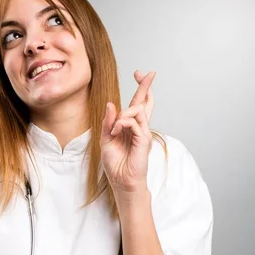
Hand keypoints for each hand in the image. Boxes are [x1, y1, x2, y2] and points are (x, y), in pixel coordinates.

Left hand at [100, 70, 155, 192]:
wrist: (121, 181)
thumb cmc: (115, 163)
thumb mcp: (105, 139)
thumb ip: (108, 122)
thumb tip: (112, 104)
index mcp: (129, 126)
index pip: (137, 103)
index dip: (140, 88)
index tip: (139, 74)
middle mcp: (139, 127)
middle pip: (145, 102)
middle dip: (146, 86)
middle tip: (149, 73)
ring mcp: (143, 133)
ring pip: (138, 110)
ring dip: (123, 115)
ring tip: (114, 129)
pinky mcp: (144, 140)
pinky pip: (135, 123)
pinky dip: (123, 124)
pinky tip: (116, 132)